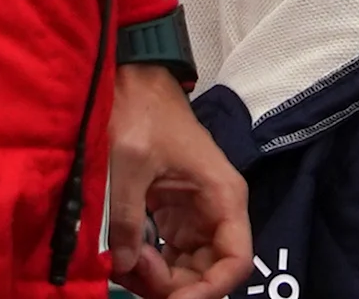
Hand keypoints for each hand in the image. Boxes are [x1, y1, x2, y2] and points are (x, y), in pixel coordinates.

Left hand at [106, 61, 251, 298]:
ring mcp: (196, 214)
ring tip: (122, 263)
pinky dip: (149, 264)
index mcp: (222, 195)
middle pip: (210, 271)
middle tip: (131, 272)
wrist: (134, 81)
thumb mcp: (129, 164)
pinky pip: (170, 254)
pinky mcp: (175, 215)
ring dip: (159, 278)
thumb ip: (128, 218)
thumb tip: (123, 265)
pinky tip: (123, 257)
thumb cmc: (141, 113)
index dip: (210, 289)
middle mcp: (217, 210)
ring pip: (189, 268)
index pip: (236, 260)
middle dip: (174, 285)